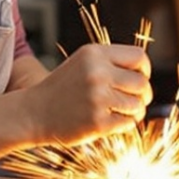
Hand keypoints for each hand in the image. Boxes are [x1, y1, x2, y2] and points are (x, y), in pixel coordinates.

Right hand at [23, 41, 151, 144]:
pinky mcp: (97, 122)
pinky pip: (128, 123)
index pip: (139, 57)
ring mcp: (97, 98)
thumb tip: (147, 74)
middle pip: (142, 83)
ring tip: (120, 111)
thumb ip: (113, 62)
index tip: (139, 79)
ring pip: (138, 105)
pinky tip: (111, 122)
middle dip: (143, 94)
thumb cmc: (63, 88)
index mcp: (95, 54)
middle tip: (135, 101)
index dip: (144, 70)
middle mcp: (97, 73)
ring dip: (134, 111)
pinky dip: (124, 124)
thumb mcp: (84, 63)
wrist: (31, 113)